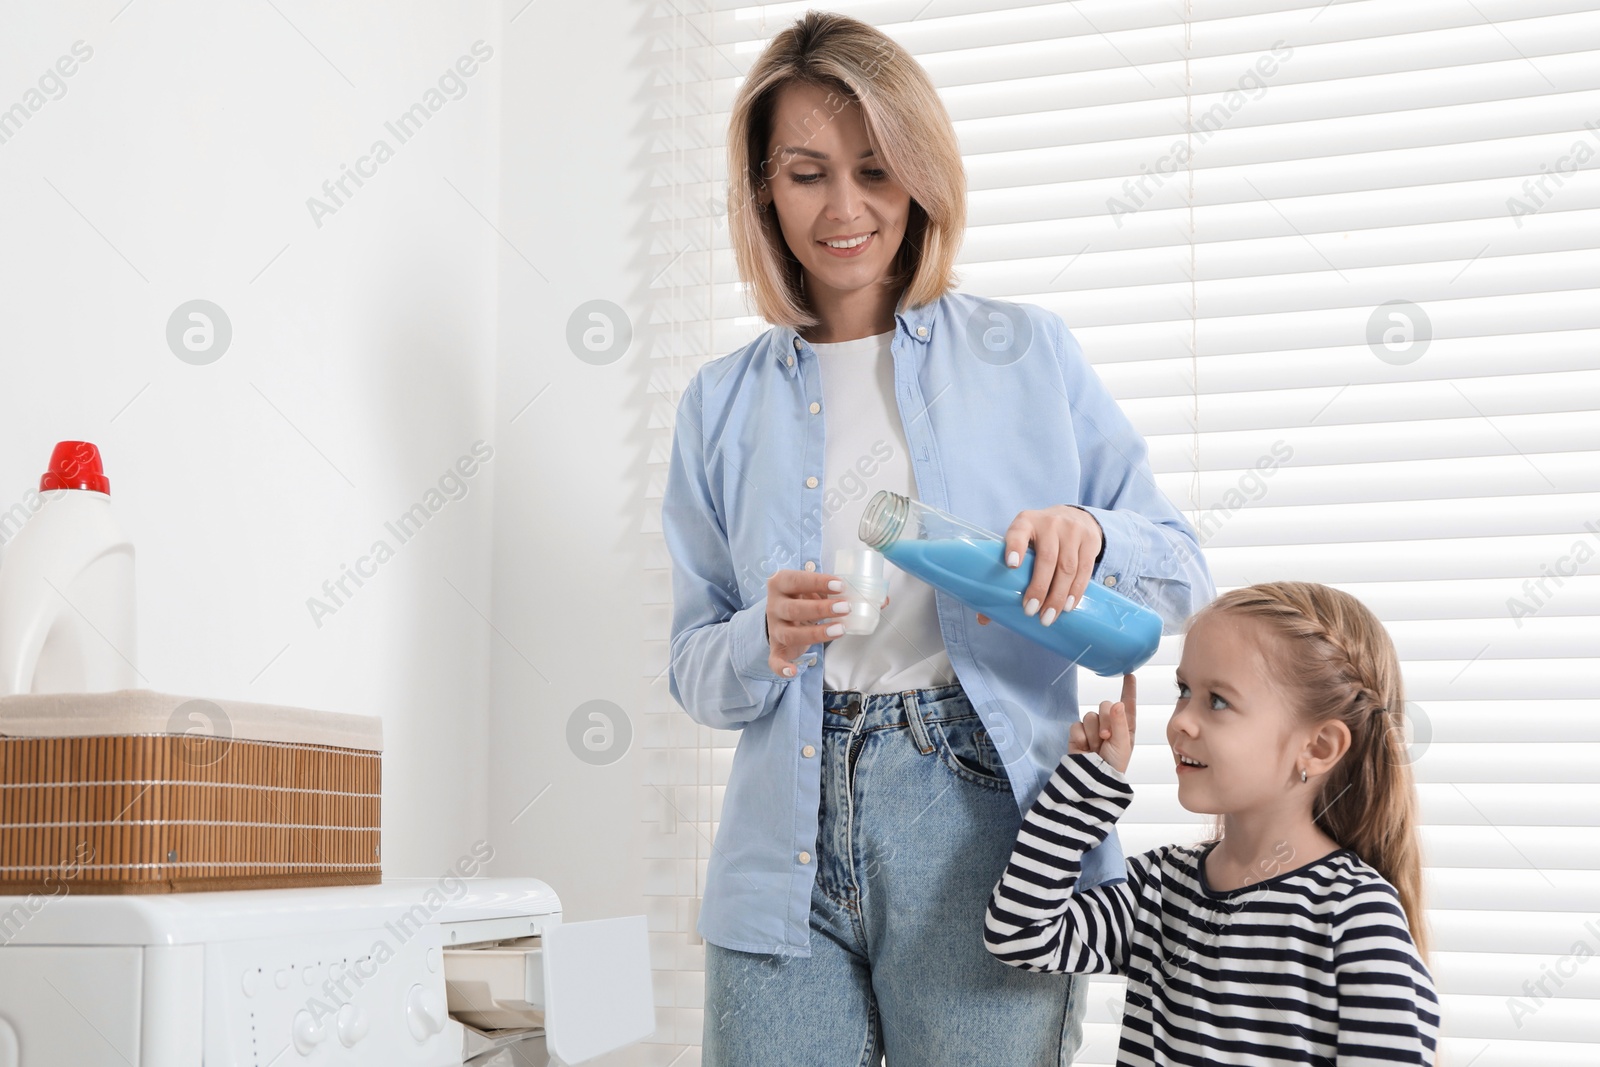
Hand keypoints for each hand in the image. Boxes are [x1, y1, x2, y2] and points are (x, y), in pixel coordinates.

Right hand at [764, 569, 888, 677]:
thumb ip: (844, 592)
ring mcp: (774, 629)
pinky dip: (782, 667)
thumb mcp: (818, 590)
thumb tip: (883, 601)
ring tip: (840, 629)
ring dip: (816, 633)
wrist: (783, 616)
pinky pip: (775, 661)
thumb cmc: (805, 598)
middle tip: (846, 607)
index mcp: (781, 584)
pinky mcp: (776, 649)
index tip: (840, 585)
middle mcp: (774, 606)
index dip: (817, 582)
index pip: (796, 580)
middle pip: (794, 608)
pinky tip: (794, 671)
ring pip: (790, 634)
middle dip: (821, 608)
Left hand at [975, 505, 1102, 627]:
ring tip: (1048, 616)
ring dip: (1058, 596)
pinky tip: (1069, 606)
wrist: (1075, 517)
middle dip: (1039, 588)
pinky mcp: (1090, 541)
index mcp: (1026, 522)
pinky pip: (1085, 569)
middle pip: (1047, 558)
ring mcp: (1072, 531)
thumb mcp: (1022, 544)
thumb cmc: (1039, 538)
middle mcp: (1050, 524)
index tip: (1011, 565)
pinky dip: (1076, 591)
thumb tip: (983, 618)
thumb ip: (1004, 574)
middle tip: (1030, 611)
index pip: (1018, 533)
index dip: (1014, 547)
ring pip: (1067, 567)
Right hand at [1068, 673, 1136, 773]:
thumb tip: (1117, 702)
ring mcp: (1093, 728)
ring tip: (1096, 747)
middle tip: (1106, 738)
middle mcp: (1110, 724)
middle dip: (1106, 720)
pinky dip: (1081, 737)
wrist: (1094, 779)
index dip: (1128, 689)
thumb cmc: (1114, 764)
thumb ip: (1119, 722)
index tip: (1130, 674)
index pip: (1127, 703)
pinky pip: (1077, 724)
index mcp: (1125, 726)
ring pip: (1090, 715)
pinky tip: (1085, 748)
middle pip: (1106, 705)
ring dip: (1093, 732)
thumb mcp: (1122, 744)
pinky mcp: (1078, 733)